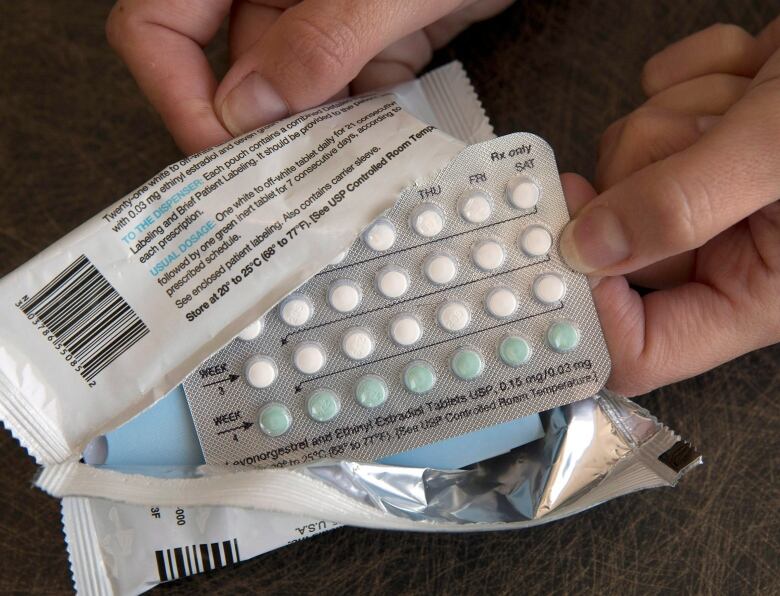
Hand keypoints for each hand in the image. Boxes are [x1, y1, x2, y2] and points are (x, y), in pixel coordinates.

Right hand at [107, 0, 511, 153]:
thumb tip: (248, 110)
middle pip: (232, 79)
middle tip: (285, 200)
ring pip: (292, 101)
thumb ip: (321, 39)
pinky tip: (377, 160)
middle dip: (257, 143)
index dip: (176, 94)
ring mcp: (322, 20)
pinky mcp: (368, 42)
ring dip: (314, 147)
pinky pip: (347, 98)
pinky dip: (360, 132)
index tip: (222, 154)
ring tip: (338, 192)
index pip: (159, 24)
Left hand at [559, 19, 779, 395]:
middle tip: (709, 134)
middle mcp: (725, 251)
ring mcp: (707, 194)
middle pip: (616, 238)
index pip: (642, 350)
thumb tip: (586, 249)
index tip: (566, 243)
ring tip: (753, 98)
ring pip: (623, 163)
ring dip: (679, 112)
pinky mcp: (700, 140)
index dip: (593, 309)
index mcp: (751, 291)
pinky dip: (691, 74)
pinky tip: (750, 73)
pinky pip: (645, 107)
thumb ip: (681, 206)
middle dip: (651, 167)